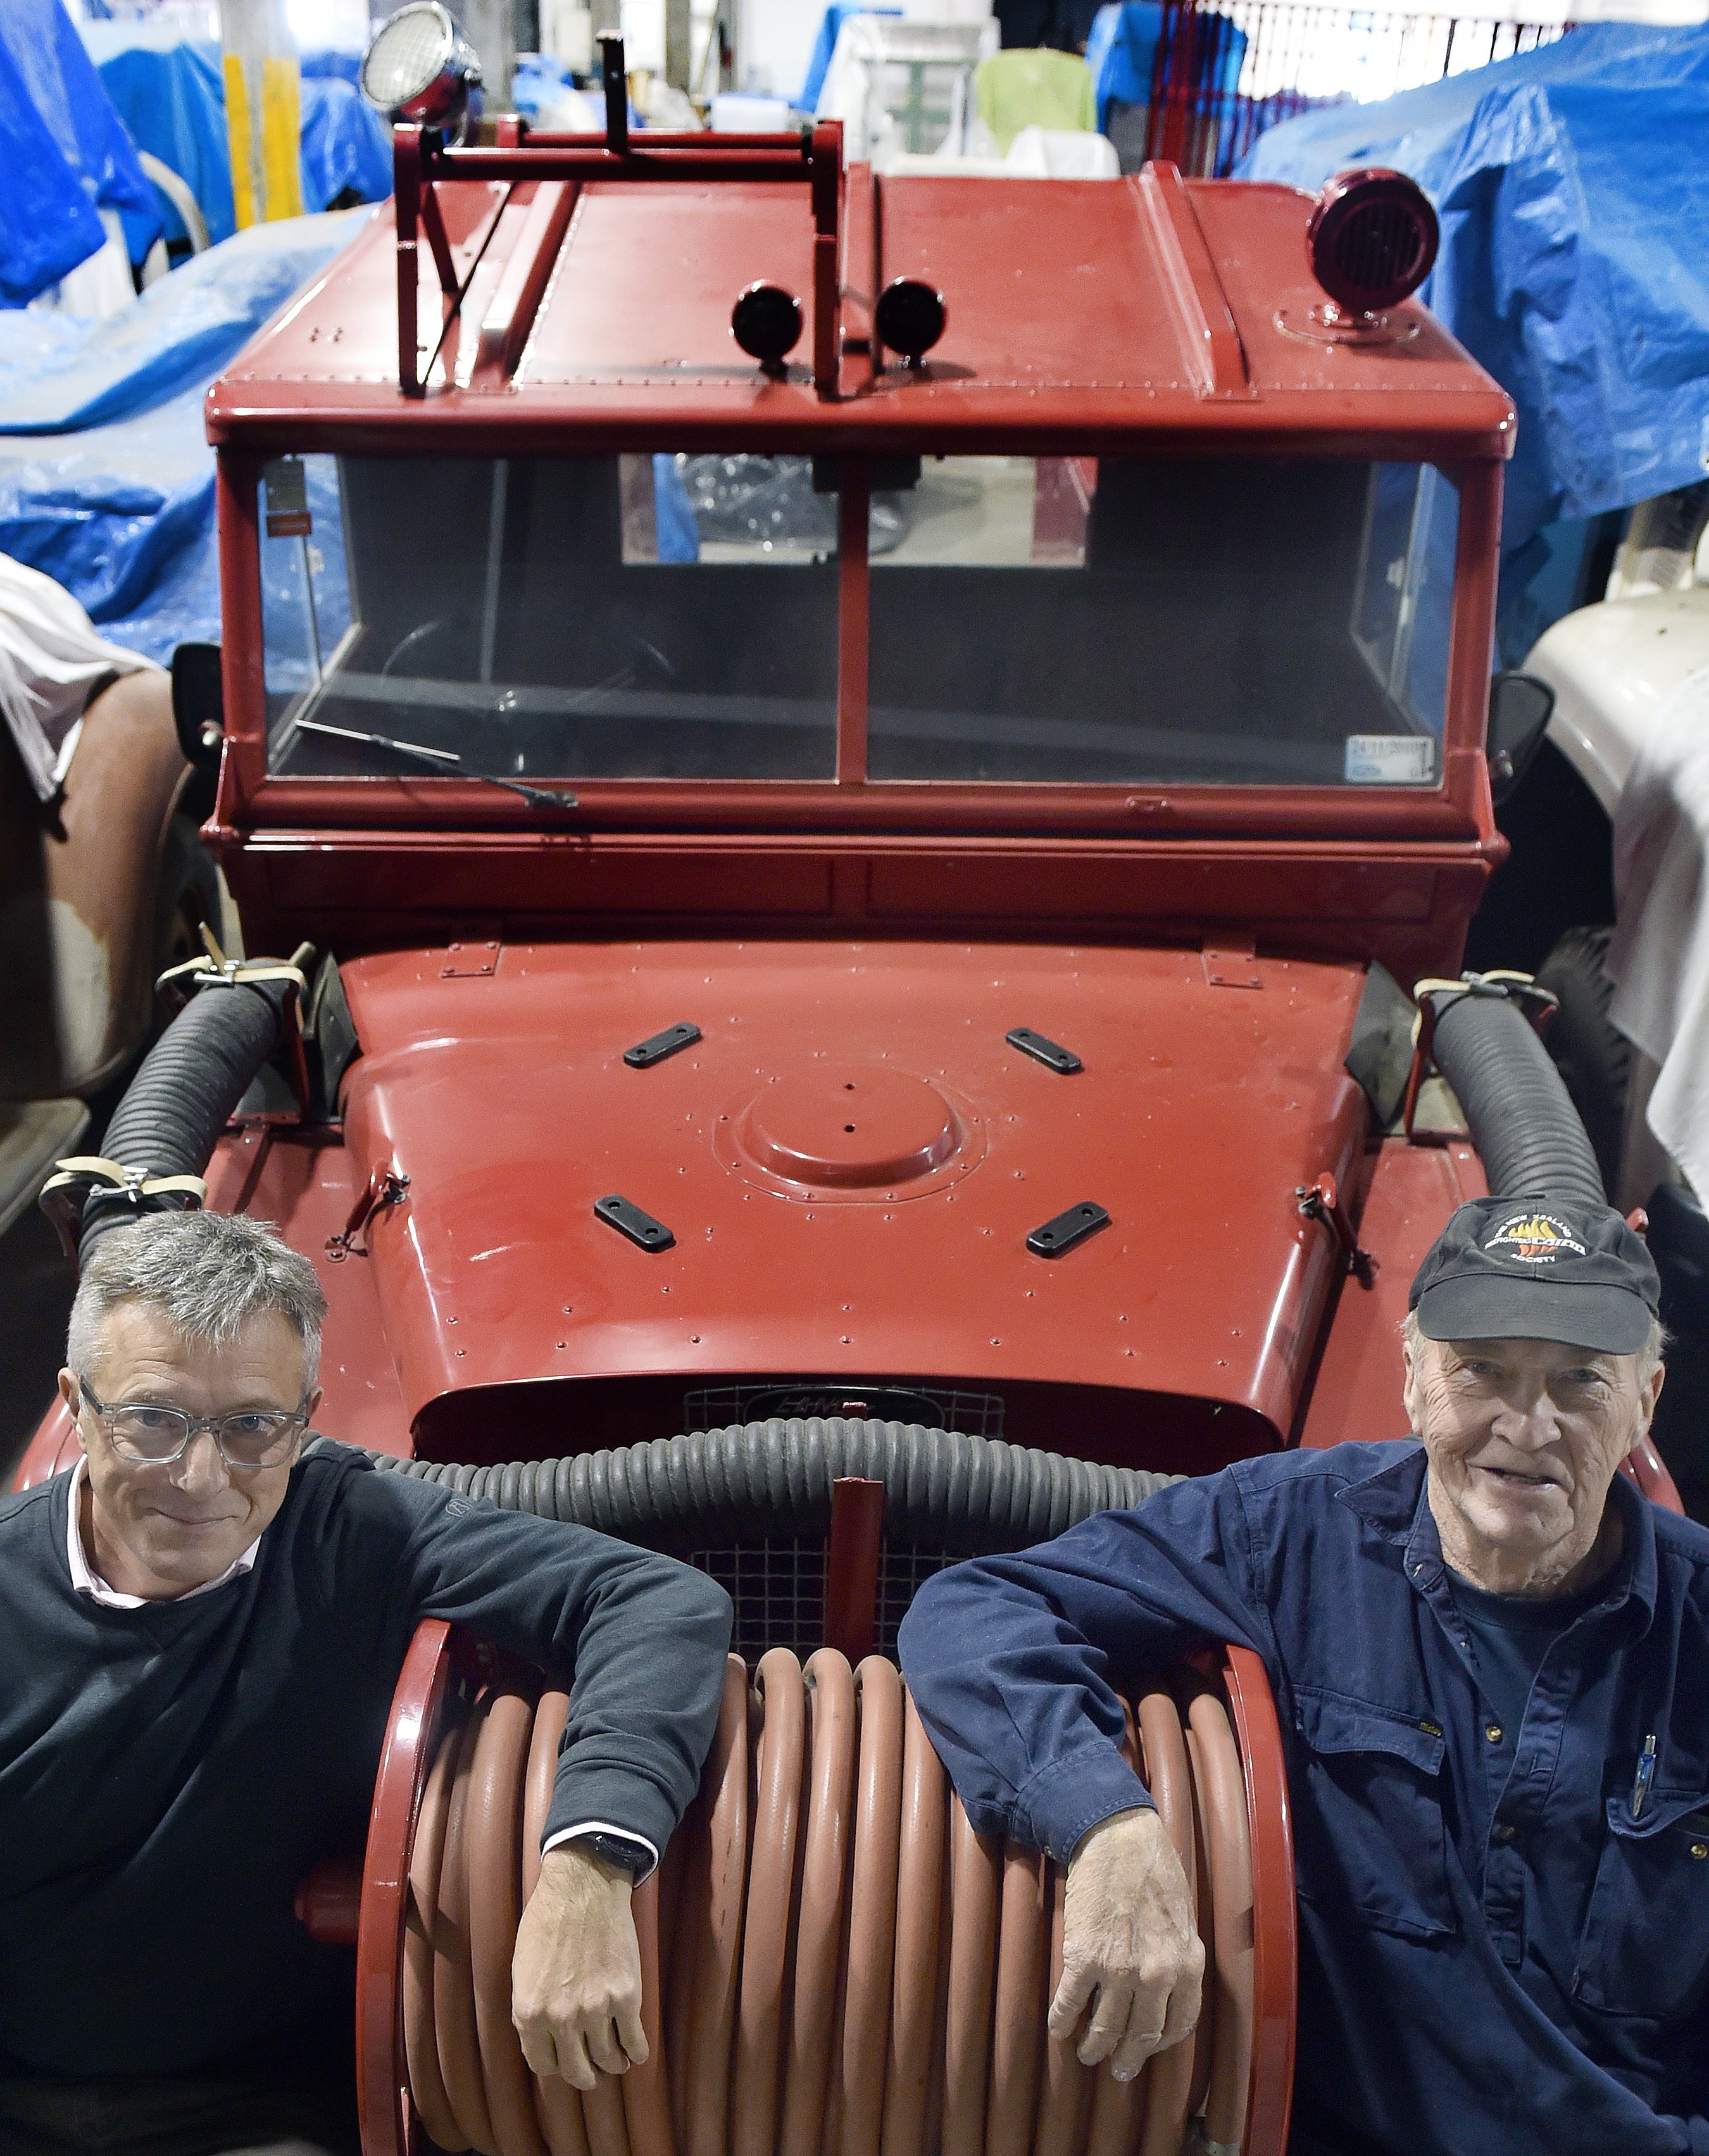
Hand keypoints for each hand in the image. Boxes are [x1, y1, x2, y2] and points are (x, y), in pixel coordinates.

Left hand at [512, 1845, 648, 2088]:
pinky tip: (637, 2052)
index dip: (557, 2066)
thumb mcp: (522, 1970)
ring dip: (614, 2064)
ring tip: (617, 2062)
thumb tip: (545, 2037)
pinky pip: (634, 2041)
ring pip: (608, 2060)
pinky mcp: (626, 1997)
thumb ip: (531, 2009)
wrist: (583, 1888)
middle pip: (577, 2071)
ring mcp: (595, 2010)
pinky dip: (637, 2052)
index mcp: (529, 2014)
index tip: (566, 2062)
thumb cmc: (547, 1922)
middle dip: (586, 2076)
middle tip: (593, 2074)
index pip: (543, 2065)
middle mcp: (560, 2019)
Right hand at [1048, 1806, 1203, 2080]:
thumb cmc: (1154, 1868)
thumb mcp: (1183, 1915)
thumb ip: (1179, 1953)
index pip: (1180, 2023)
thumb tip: (1171, 1982)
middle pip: (1142, 2034)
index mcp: (1187, 1964)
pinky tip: (1058, 2029)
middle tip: (1118, 2070)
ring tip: (1087, 2054)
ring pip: (1106, 2028)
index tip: (1147, 2048)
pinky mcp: (1083, 1957)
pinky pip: (1070, 2003)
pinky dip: (1062, 2021)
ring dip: (1094, 2047)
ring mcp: (1119, 1970)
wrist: (1118, 1836)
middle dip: (1128, 2058)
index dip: (1160, 2043)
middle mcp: (1157, 1975)